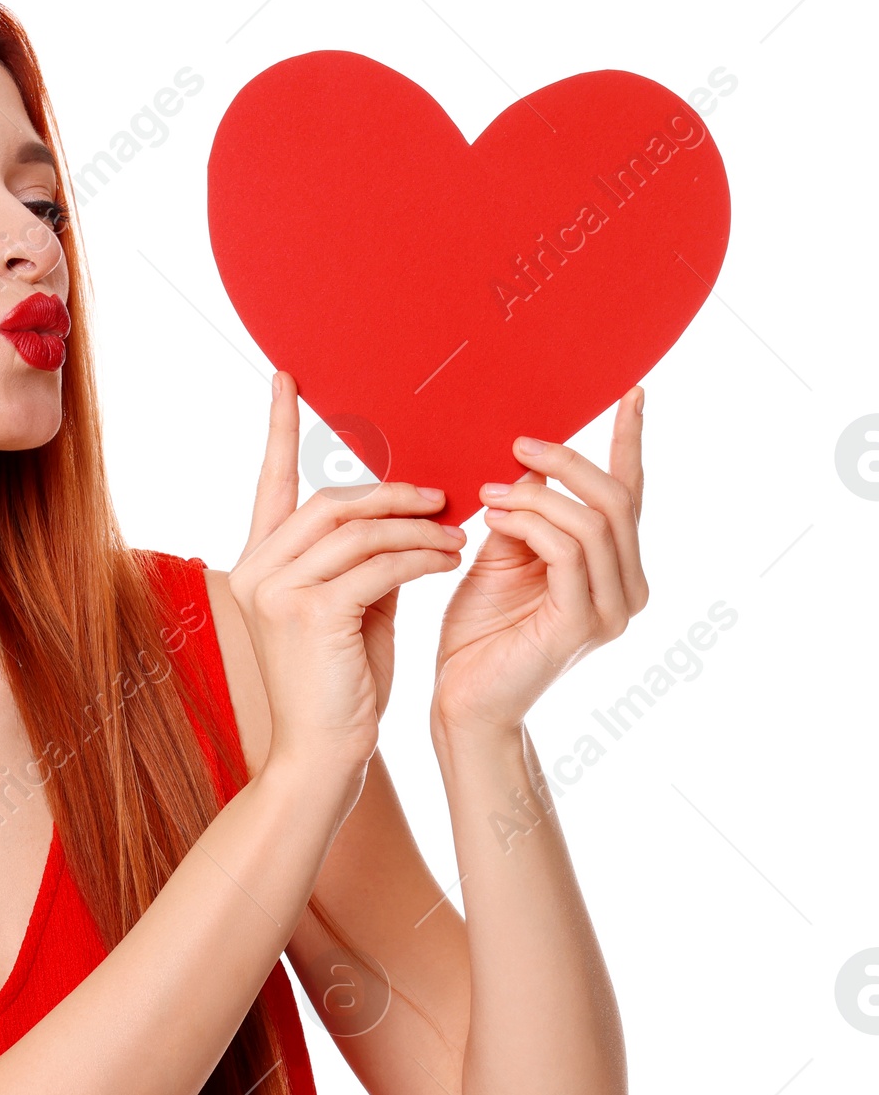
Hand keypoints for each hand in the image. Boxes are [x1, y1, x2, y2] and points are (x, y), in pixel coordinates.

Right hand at [231, 372, 467, 776]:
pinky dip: (421, 557)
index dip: (276, 426)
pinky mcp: (309, 612)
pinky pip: (379, 564)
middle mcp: (256, 568)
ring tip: (456, 535)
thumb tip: (410, 515)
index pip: (269, 481)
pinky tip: (448, 561)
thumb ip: (365, 561)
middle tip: (442, 495)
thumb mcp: (351, 611)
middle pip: (332, 500)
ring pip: (359, 529)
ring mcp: (276, 590)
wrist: (320, 756)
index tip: (287, 376)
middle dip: (392, 493)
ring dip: (418, 527)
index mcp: (258, 562)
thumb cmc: (340, 688)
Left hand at [430, 387, 649, 740]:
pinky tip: (493, 517)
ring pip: (593, 522)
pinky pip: (567, 552)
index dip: (629, 443)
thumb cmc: (477, 634)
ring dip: (538, 496)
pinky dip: (531, 524)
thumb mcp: (501, 558)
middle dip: (568, 462)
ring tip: (489, 493)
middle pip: (615, 500)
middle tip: (517, 446)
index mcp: (614, 570)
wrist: (462, 700)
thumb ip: (525, 516)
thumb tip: (529, 464)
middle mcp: (627, 589)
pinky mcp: (582, 624)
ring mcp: (611, 610)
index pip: (628, 495)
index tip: (632, 393)